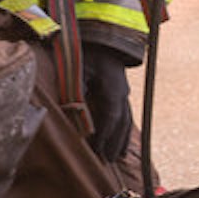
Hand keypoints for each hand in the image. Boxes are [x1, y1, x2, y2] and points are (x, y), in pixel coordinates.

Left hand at [81, 43, 134, 162]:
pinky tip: (122, 141)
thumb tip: (73, 111)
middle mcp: (122, 91)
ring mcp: (124, 91)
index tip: (97, 152)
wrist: (100, 36)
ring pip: (126, 120)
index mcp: (113, 87)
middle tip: (107, 161)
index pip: (111, 117)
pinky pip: (125, 115)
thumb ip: (75, 89)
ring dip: (121, 139)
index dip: (105, 136)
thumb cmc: (86, 51)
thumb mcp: (78, 68)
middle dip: (114, 143)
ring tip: (117, 157)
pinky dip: (123, 130)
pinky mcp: (121, 91)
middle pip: (121, 122)